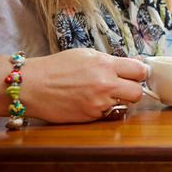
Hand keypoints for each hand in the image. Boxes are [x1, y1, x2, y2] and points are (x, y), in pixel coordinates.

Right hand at [22, 48, 145, 122]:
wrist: (31, 86)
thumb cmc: (56, 68)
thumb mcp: (86, 55)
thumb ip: (112, 60)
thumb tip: (137, 61)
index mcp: (105, 65)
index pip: (140, 71)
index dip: (140, 73)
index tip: (135, 74)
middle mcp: (105, 84)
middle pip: (138, 92)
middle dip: (134, 89)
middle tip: (123, 86)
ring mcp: (99, 102)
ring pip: (125, 105)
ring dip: (118, 100)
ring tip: (101, 93)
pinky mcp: (91, 116)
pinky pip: (108, 113)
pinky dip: (103, 109)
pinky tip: (89, 101)